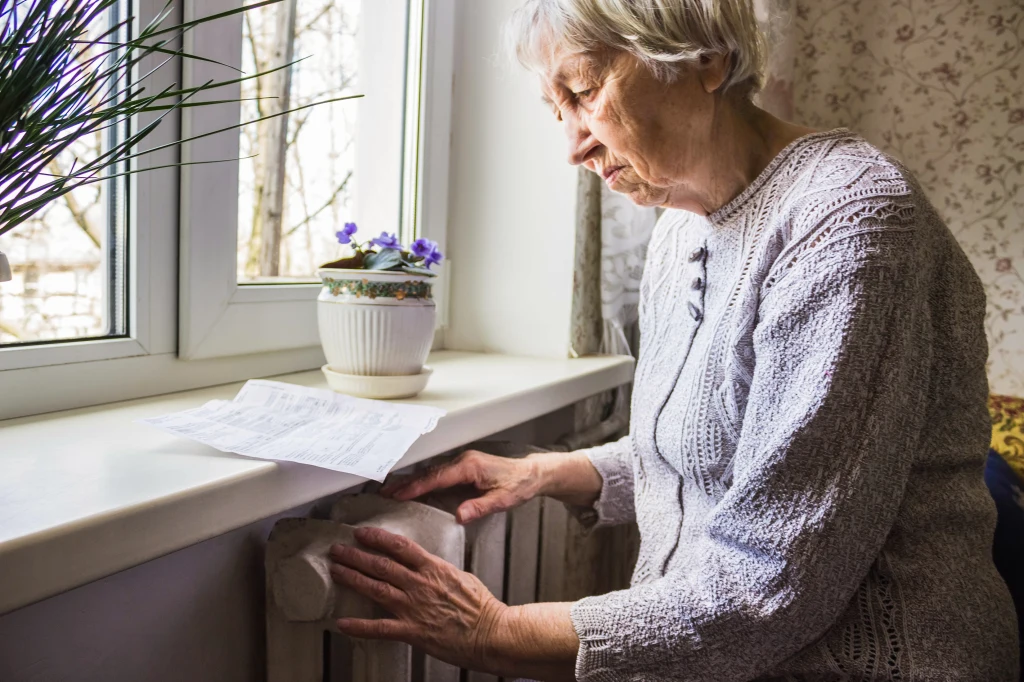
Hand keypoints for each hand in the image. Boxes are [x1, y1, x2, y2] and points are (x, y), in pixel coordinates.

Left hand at [329, 527, 506, 672]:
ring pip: (376, 589)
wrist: (492, 633)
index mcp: (434, 568)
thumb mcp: (462, 577)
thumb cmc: (482, 608)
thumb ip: (440, 570)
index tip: (362, 533)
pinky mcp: (413, 631)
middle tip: (338, 550)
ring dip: (353, 579)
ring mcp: (415, 608)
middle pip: (382, 565)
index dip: (378, 538)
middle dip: (356, 555)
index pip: (400, 547)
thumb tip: (428, 565)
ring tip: (336, 571)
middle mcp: (421, 585)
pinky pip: (380, 628)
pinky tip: (343, 623)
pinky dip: (360, 626)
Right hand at [380, 449, 543, 522]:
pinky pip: (439, 473)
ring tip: (391, 491)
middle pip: (429, 472)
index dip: (416, 486)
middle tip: (384, 492)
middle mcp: (464, 461)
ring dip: (412, 481)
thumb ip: (480, 507)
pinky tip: (414, 488)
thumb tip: (459, 515)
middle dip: (406, 483)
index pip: (437, 477)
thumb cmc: (520, 485)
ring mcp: (463, 462)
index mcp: (470, 467)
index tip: (398, 494)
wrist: (533, 473)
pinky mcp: (465, 467)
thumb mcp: (504, 499)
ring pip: (432, 471)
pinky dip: (424, 480)